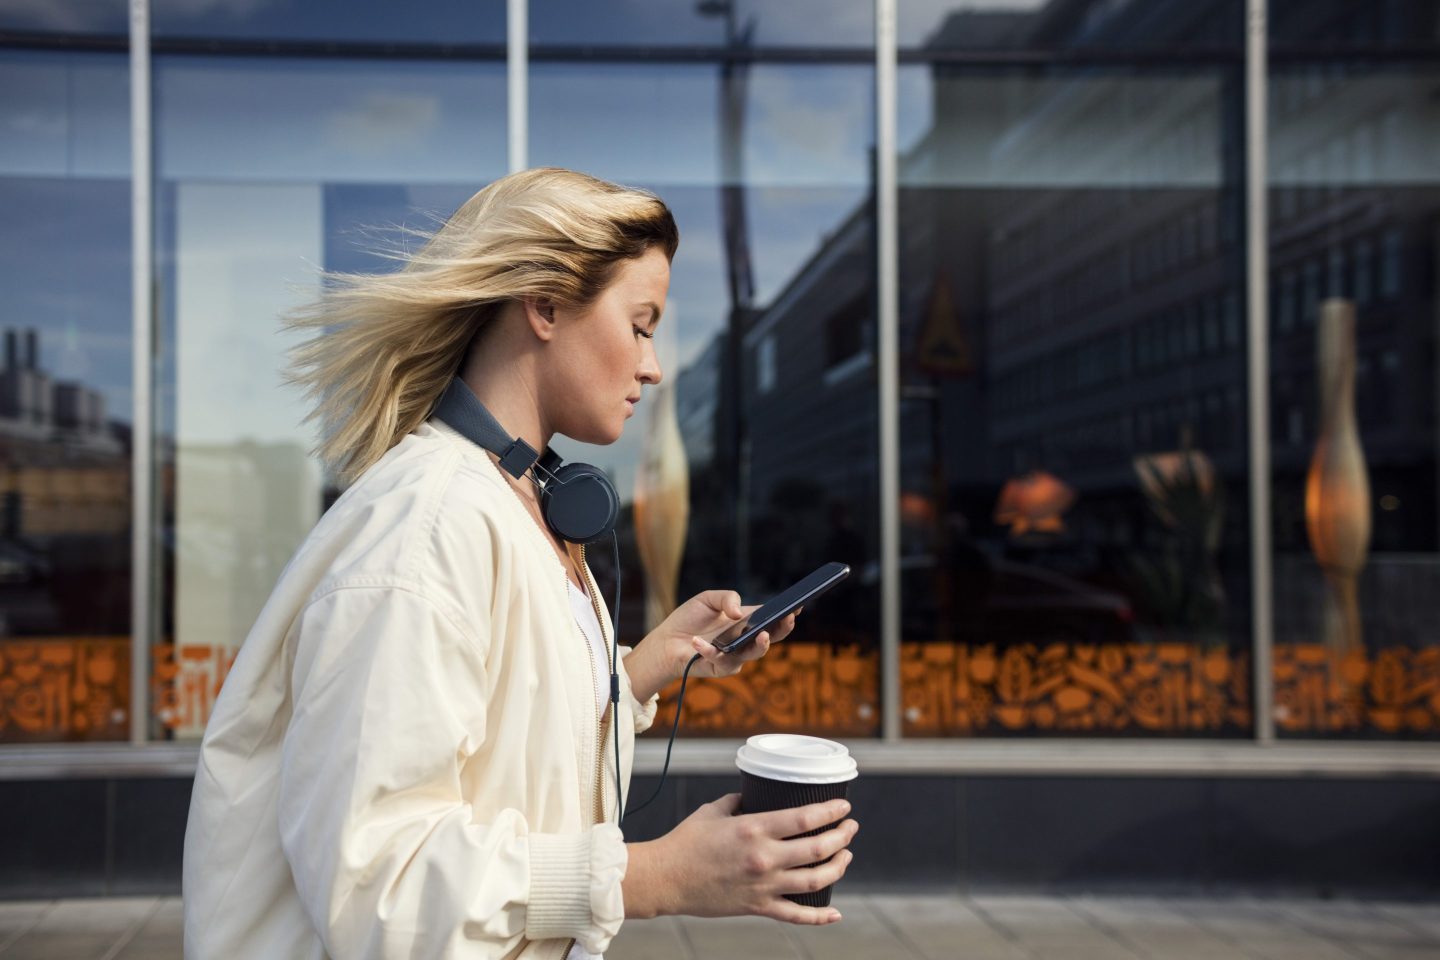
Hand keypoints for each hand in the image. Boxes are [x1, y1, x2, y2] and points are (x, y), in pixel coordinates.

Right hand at [625, 794, 857, 923]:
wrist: (665, 879)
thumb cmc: (686, 842)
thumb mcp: (713, 810)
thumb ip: (738, 801)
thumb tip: (753, 796)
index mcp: (754, 828)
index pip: (805, 818)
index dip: (830, 811)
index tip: (844, 807)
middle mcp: (764, 857)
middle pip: (818, 848)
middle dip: (842, 836)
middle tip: (851, 828)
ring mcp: (763, 885)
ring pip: (815, 880)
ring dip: (837, 867)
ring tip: (846, 856)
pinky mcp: (758, 907)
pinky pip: (795, 915)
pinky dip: (819, 917)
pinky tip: (835, 913)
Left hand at [658, 590, 800, 681]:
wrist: (666, 641)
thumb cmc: (690, 619)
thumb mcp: (707, 598)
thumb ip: (726, 598)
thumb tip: (738, 611)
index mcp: (746, 622)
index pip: (771, 617)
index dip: (786, 612)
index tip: (797, 604)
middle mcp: (745, 640)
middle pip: (771, 637)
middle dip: (782, 628)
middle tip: (788, 618)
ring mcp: (735, 655)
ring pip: (754, 653)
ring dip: (761, 646)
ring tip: (762, 635)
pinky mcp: (720, 668)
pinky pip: (720, 661)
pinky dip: (709, 650)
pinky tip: (699, 642)